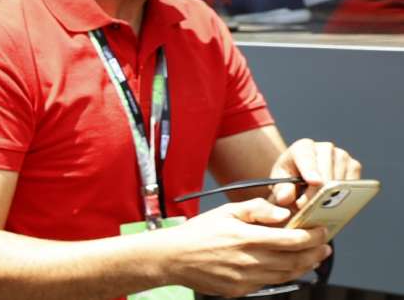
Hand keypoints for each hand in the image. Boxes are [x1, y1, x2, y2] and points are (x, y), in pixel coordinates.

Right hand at [158, 198, 330, 297]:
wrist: (173, 258)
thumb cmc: (198, 233)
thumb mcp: (225, 211)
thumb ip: (256, 209)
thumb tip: (282, 212)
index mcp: (248, 238)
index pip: (292, 240)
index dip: (312, 236)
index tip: (321, 231)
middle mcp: (251, 260)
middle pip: (295, 260)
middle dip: (315, 252)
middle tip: (325, 246)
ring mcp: (247, 278)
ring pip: (287, 274)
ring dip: (305, 266)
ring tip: (312, 257)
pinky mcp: (242, 289)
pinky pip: (270, 283)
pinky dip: (284, 275)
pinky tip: (287, 267)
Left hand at [269, 138, 361, 207]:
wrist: (303, 177)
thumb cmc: (290, 178)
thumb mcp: (280, 183)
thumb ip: (281, 190)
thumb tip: (285, 197)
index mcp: (303, 147)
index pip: (306, 157)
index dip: (310, 170)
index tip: (314, 182)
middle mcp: (325, 148)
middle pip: (326, 173)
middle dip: (318, 193)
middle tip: (310, 209)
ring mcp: (342, 156)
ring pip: (340, 181)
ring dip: (331, 197)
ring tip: (318, 208)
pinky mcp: (354, 166)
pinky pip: (353, 185)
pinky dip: (344, 196)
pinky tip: (334, 203)